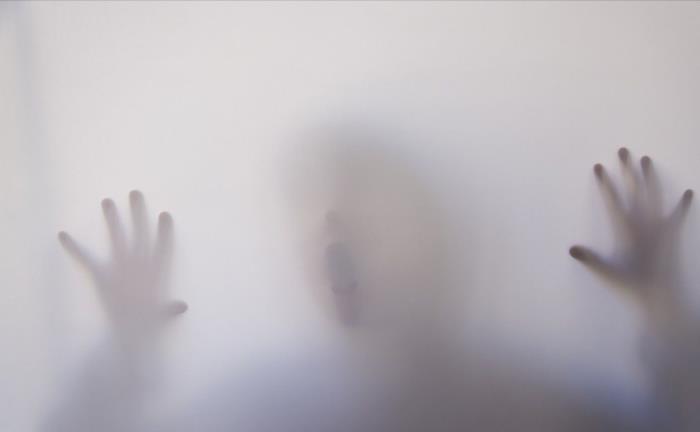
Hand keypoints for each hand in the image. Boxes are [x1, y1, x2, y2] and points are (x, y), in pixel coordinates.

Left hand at [58, 191, 186, 349]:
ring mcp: (120, 267)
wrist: (131, 330)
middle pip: (139, 232)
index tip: (164, 214)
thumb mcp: (161, 314)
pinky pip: (86, 259)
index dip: (163, 230)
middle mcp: (139, 263)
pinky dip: (73, 247)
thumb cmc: (148, 323)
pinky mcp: (102, 275)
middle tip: (134, 194)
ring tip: (106, 201)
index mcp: (155, 272)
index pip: (162, 246)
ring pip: (116, 237)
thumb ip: (169, 308)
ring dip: (111, 218)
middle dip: (137, 212)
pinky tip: (63, 234)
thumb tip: (182, 306)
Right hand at [569, 148, 692, 302]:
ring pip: (655, 195)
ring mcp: (659, 226)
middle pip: (634, 189)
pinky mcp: (672, 234)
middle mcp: (643, 222)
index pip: (613, 200)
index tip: (598, 166)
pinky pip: (678, 215)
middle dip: (628, 170)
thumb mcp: (608, 272)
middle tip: (624, 150)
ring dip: (650, 177)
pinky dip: (682, 204)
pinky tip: (688, 192)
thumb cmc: (633, 284)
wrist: (662, 295)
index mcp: (626, 229)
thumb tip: (572, 248)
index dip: (605, 182)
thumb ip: (590, 259)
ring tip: (647, 159)